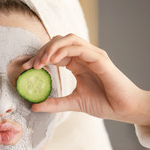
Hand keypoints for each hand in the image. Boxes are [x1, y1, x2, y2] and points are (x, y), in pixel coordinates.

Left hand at [22, 34, 149, 128]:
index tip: (25, 68)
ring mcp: (92, 55)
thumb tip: (34, 107)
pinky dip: (64, 50)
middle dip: (41, 50)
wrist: (124, 109)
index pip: (54, 53)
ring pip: (68, 39)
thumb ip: (54, 103)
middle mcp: (84, 56)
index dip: (38, 57)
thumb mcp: (73, 103)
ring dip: (51, 48)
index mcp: (77, 63)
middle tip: (30, 65)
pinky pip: (80, 47)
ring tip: (40, 62)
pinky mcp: (100, 58)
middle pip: (58, 42)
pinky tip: (53, 61)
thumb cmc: (104, 103)